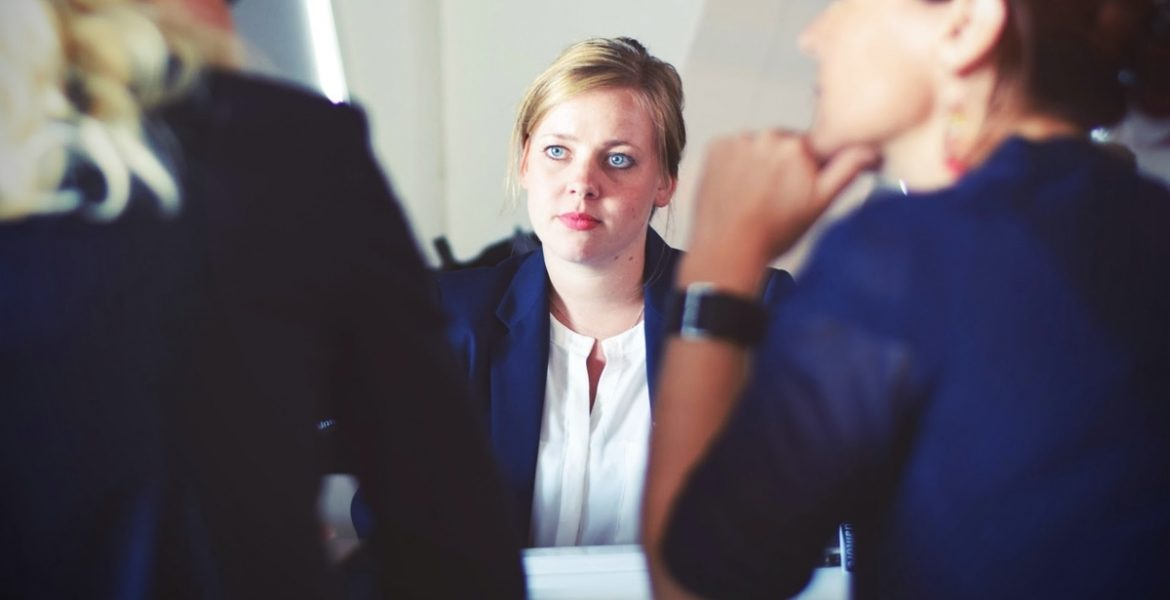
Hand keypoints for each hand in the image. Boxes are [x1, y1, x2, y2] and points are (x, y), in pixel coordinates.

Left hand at [688, 131, 876, 268]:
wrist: (728, 248)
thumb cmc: (773, 232)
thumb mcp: (820, 203)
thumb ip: (847, 169)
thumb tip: (870, 149)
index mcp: (798, 146)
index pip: (812, 147)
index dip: (808, 169)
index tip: (798, 188)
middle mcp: (768, 136)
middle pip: (783, 145)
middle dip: (783, 165)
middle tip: (775, 197)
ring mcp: (738, 140)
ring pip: (757, 146)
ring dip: (758, 163)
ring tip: (754, 196)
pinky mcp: (716, 147)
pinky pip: (733, 148)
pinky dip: (735, 163)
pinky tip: (737, 188)